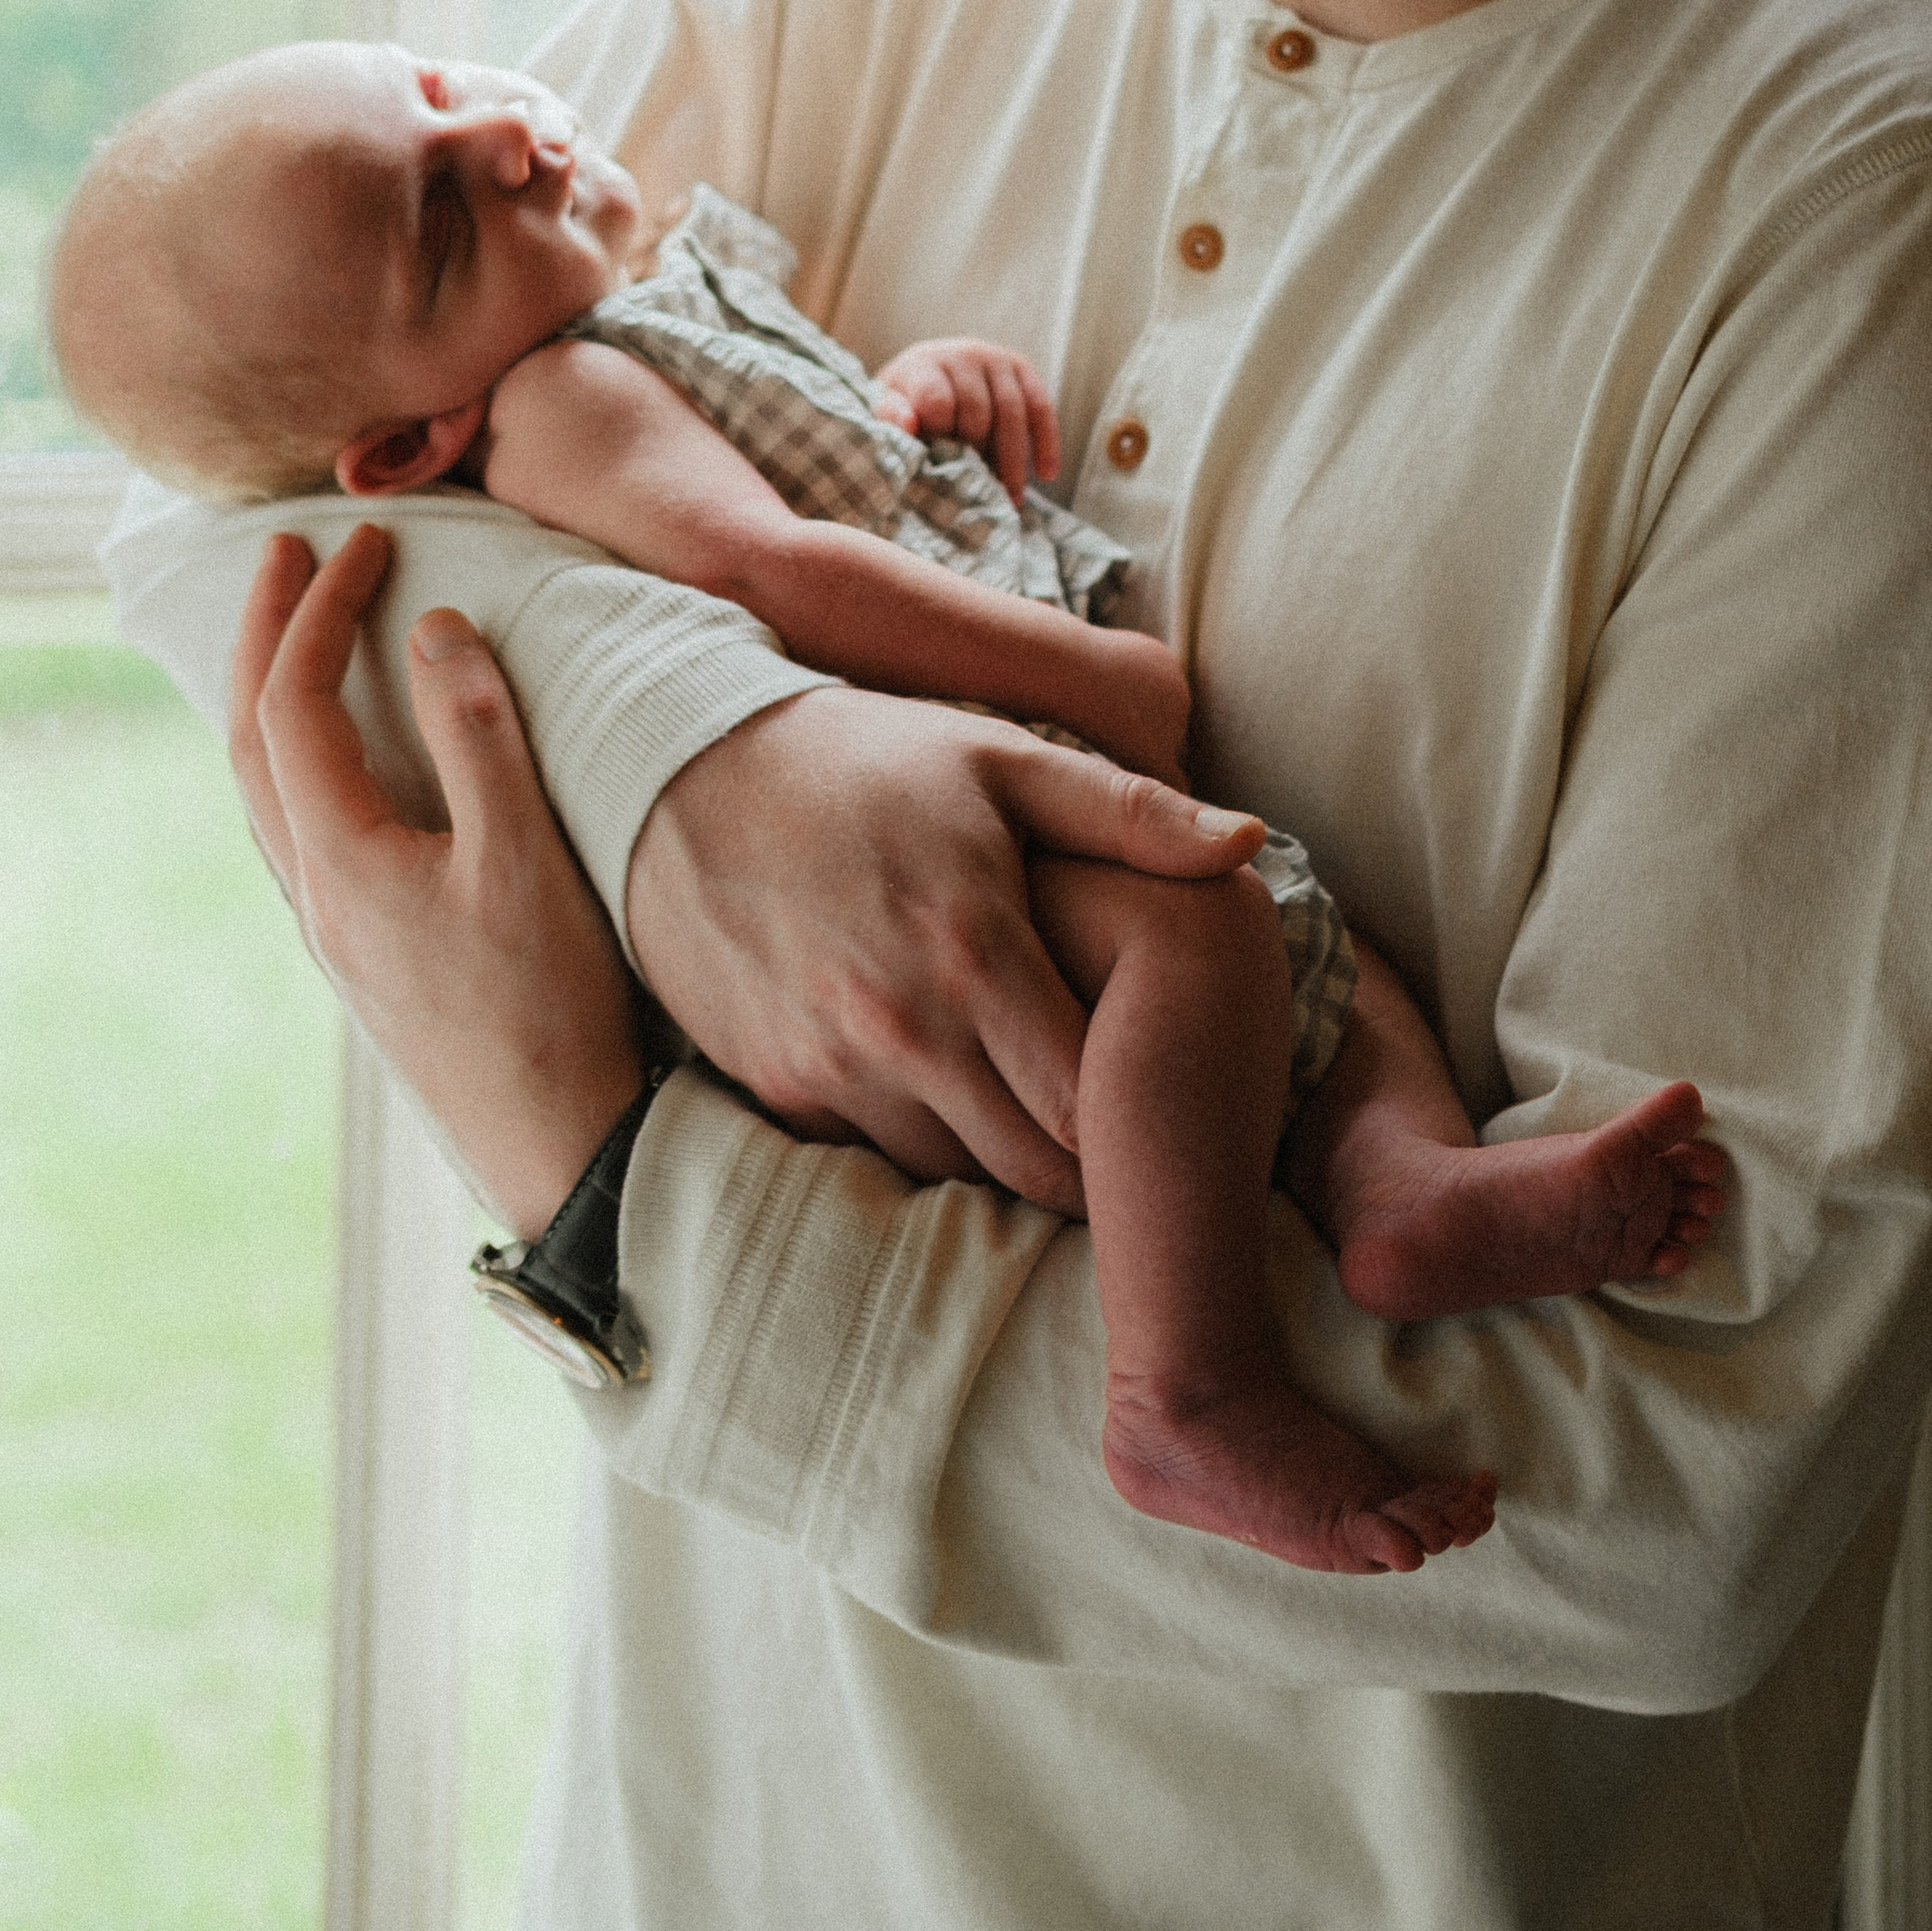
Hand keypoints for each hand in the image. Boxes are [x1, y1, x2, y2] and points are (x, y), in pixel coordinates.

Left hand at [229, 523, 647, 1239]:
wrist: (559, 1143)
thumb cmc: (549, 1004)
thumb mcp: (526, 853)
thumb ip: (480, 735)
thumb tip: (439, 627)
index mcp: (342, 859)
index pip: (295, 702)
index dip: (323, 610)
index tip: (366, 542)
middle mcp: (316, 893)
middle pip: (250, 740)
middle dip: (265, 636)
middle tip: (287, 555)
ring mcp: (335, 930)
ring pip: (266, 789)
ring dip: (271, 696)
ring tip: (298, 634)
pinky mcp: (367, 952)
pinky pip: (299, 828)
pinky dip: (299, 757)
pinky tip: (343, 756)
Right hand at [624, 686, 1266, 1213]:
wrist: (682, 768)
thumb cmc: (866, 759)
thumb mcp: (1001, 758)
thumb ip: (1129, 814)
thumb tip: (1249, 846)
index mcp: (975, 954)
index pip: (1087, 1116)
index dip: (1135, 1121)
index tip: (1161, 1095)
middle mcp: (900, 1031)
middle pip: (1030, 1171)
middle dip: (1083, 1159)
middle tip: (1116, 1118)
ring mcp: (829, 1069)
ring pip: (954, 1171)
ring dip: (999, 1146)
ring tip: (1031, 1088)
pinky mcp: (776, 1086)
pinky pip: (875, 1149)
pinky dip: (919, 1128)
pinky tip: (941, 1071)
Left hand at [873, 338, 1059, 495]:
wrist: (928, 372)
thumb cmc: (906, 402)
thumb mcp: (887, 409)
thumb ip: (891, 416)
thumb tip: (908, 425)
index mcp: (923, 363)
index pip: (938, 403)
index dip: (941, 438)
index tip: (939, 463)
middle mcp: (962, 353)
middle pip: (978, 410)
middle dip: (978, 454)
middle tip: (977, 489)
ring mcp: (996, 357)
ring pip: (1013, 411)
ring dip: (1014, 459)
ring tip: (1012, 496)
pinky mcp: (1021, 368)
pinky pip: (1041, 407)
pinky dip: (1046, 443)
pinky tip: (1046, 474)